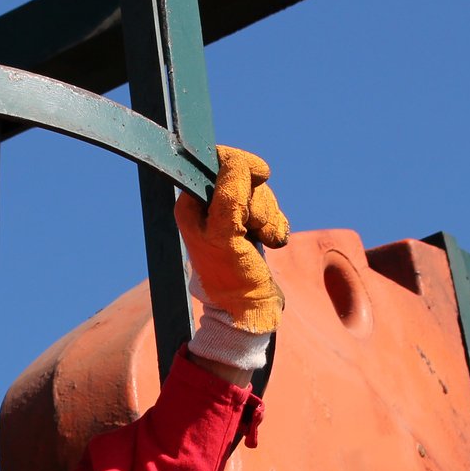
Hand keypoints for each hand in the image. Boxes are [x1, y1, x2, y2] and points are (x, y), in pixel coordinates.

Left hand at [175, 145, 290, 335]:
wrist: (248, 310)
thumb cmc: (230, 277)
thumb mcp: (225, 234)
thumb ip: (229, 196)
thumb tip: (239, 162)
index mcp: (192, 203)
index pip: (217, 160)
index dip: (241, 164)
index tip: (260, 175)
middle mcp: (208, 206)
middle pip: (246, 176)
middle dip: (259, 201)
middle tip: (252, 228)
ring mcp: (231, 215)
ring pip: (262, 193)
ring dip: (269, 217)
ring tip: (261, 241)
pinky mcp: (250, 226)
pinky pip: (272, 210)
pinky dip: (276, 225)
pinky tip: (270, 242)